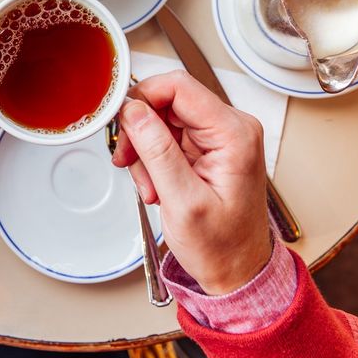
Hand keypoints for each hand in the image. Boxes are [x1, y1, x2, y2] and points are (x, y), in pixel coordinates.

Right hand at [111, 70, 271, 294]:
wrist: (237, 271)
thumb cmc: (222, 246)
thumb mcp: (183, 201)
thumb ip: (157, 151)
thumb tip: (133, 111)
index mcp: (234, 133)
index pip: (179, 86)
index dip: (143, 98)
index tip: (120, 123)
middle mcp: (230, 127)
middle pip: (167, 100)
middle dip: (140, 131)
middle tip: (129, 161)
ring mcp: (218, 137)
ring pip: (162, 119)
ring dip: (146, 151)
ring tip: (150, 186)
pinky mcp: (207, 148)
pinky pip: (167, 137)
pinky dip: (153, 160)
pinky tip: (157, 185)